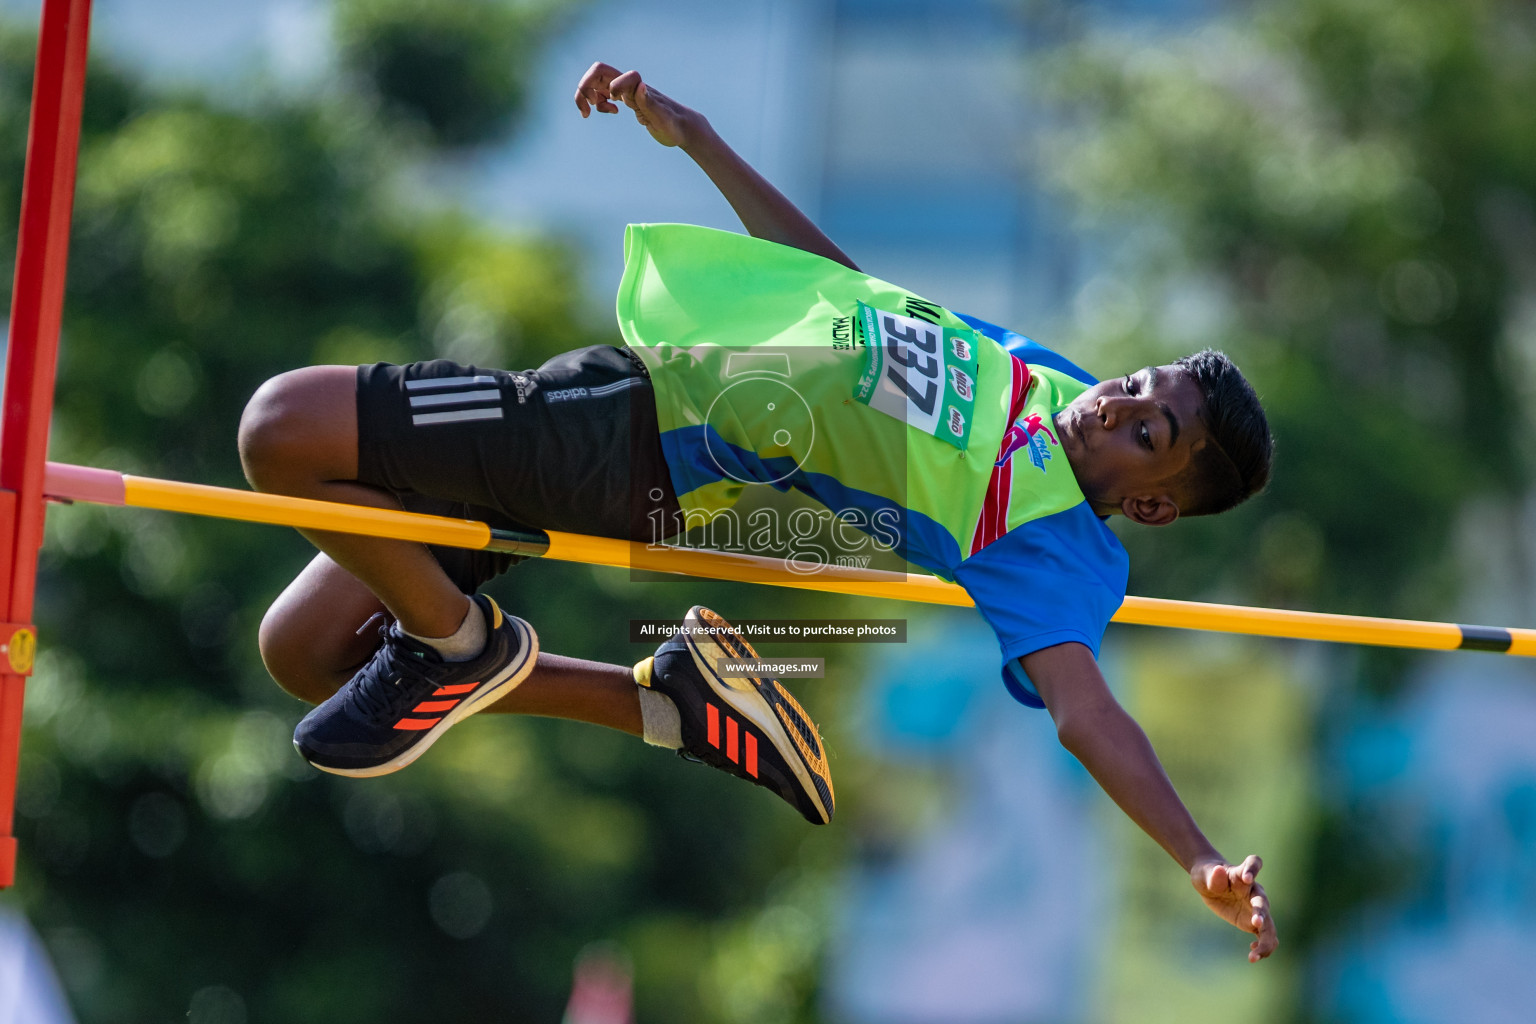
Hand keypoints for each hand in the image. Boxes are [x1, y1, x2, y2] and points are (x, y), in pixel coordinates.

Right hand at [573, 62, 703, 148]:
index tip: (616, 109)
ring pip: (597, 82)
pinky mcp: (626, 99)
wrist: (683, 128)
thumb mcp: (663, 119)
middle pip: (598, 72)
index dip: (606, 89)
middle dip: (585, 88)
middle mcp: (630, 86)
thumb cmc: (675, 126)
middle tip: (587, 110)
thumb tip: (640, 85)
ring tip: (589, 113)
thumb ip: (650, 102)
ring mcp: (626, 91)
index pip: (613, 74)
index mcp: (637, 88)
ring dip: (586, 95)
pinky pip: (603, 92)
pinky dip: (597, 102)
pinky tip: (611, 111)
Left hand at [1190, 854, 1278, 962]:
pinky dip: (1263, 946)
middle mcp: (1253, 890)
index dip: (1252, 869)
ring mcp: (1256, 907)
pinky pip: (1265, 936)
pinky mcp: (1253, 922)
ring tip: (1255, 954)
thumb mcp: (1205, 874)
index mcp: (1241, 874)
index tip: (1247, 877)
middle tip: (1256, 923)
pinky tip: (1253, 955)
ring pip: (1268, 924)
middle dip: (1261, 912)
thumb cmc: (1208, 874)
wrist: (1211, 882)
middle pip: (1262, 901)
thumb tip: (1219, 870)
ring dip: (1266, 940)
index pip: (1253, 864)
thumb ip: (1213, 876)